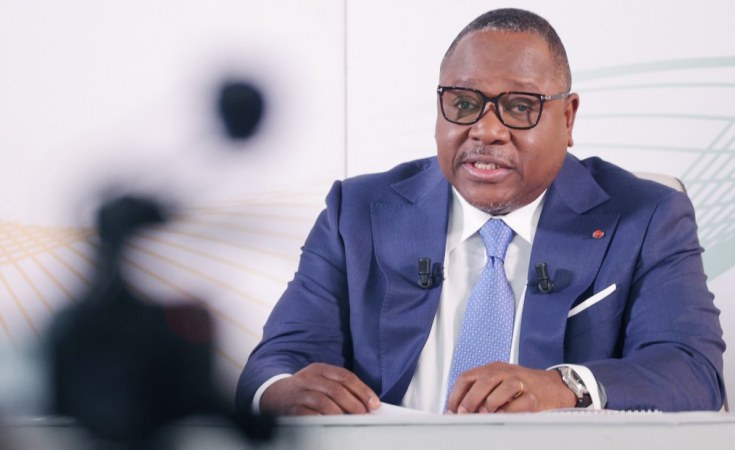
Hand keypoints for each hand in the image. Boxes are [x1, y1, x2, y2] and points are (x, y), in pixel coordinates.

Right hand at [260, 363, 380, 415]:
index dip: (362, 390)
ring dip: (339, 413)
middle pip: (335, 389)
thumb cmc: (306, 390)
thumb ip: (340, 389)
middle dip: (353, 403)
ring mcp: (299, 393)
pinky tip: (330, 424)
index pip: (345, 376)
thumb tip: (366, 403)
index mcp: (319, 369)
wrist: (273, 395)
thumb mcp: (321, 382)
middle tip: (364, 414)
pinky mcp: (290, 408)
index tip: (374, 403)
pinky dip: (322, 420)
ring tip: (350, 421)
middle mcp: (308, 378)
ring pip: (323, 402)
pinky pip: (308, 415)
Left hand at [446, 362, 575, 412]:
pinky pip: (518, 404)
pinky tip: (502, 416)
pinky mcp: (534, 397)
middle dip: (470, 399)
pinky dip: (507, 411)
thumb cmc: (524, 386)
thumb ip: (481, 391)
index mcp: (493, 368)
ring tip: (484, 414)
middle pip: (483, 381)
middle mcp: (506, 372)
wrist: (555, 386)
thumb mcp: (499, 381)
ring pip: (501, 388)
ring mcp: (521, 382)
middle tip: (464, 414)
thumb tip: (460, 411)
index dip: (456, 394)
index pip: (468, 377)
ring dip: (489, 403)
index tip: (451, 409)